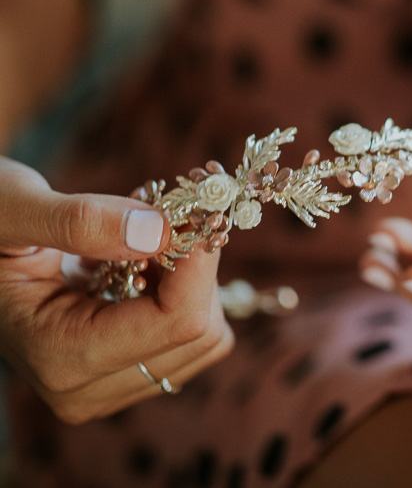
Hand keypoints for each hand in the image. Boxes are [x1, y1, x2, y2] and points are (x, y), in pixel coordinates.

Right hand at [0, 157, 232, 422]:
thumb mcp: (12, 209)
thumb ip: (79, 222)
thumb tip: (157, 233)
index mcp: (59, 357)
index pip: (177, 321)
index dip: (200, 261)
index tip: (194, 209)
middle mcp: (86, 388)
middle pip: (201, 331)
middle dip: (195, 268)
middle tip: (166, 216)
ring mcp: (109, 386)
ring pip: (207, 335)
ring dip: (192, 279)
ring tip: (143, 240)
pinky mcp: (126, 372)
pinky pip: (193, 333)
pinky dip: (186, 290)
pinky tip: (143, 261)